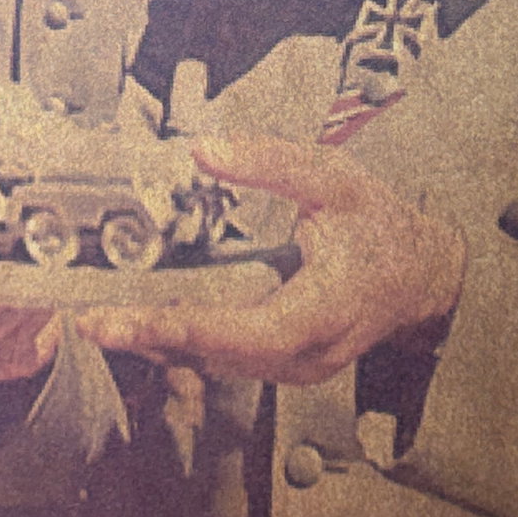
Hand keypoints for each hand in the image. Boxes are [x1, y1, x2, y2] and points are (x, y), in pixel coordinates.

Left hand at [74, 135, 464, 384]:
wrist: (421, 274)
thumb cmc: (383, 230)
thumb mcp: (335, 180)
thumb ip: (271, 163)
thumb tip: (207, 150)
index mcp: (326, 308)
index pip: (250, 331)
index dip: (189, 329)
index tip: (134, 322)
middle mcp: (309, 351)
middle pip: (220, 354)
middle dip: (156, 339)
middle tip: (96, 322)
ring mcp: (297, 366)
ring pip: (220, 364)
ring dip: (165, 345)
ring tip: (109, 323)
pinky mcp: (285, 365)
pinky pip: (229, 361)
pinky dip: (188, 343)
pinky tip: (151, 326)